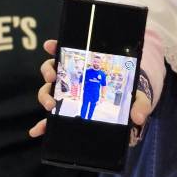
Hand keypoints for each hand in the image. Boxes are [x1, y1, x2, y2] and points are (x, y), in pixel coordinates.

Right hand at [29, 42, 154, 138]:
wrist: (124, 112)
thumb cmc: (127, 97)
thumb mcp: (136, 97)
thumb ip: (140, 103)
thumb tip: (140, 117)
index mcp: (87, 68)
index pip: (67, 52)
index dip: (56, 47)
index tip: (50, 45)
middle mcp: (73, 79)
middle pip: (53, 69)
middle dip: (49, 70)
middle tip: (53, 77)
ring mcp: (67, 96)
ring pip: (48, 91)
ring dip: (44, 96)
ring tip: (51, 105)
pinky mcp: (66, 114)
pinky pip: (49, 119)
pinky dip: (42, 125)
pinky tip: (36, 131)